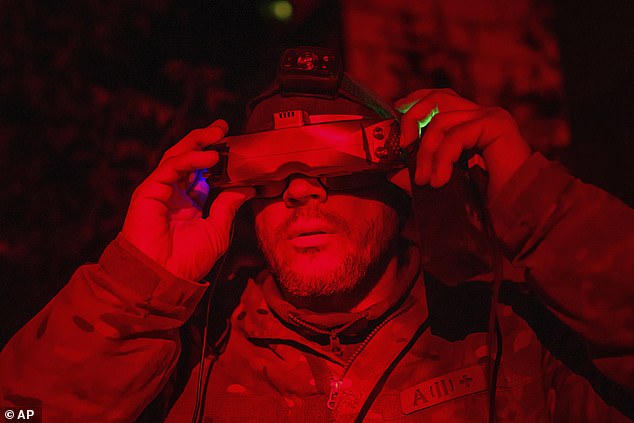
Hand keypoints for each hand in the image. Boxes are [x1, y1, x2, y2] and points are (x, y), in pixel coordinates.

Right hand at [121, 120, 253, 280]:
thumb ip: (228, 205)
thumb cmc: (187, 260)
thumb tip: (248, 187)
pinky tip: (209, 156)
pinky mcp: (149, 191)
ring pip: (177, 156)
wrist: (164, 278)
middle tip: (223, 128)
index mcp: (188, 201)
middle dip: (205, 140)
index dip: (216, 156)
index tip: (234, 144)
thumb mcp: (217, 229)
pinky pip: (170, 168)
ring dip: (197, 142)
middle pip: (188, 157)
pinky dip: (190, 159)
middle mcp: (173, 193)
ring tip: (218, 134)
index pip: (202, 171)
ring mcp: (160, 190)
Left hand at [393, 89, 530, 198]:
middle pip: (438, 98)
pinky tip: (440, 181)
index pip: (441, 97)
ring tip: (426, 181)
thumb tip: (397, 152)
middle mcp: (482, 113)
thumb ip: (427, 159)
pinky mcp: (496, 125)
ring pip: (442, 122)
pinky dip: (442, 159)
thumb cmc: (482, 199)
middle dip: (412, 119)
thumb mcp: (446, 173)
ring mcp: (491, 116)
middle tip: (403, 148)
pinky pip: (456, 136)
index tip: (397, 112)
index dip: (416, 101)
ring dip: (427, 153)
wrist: (517, 211)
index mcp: (472, 120)